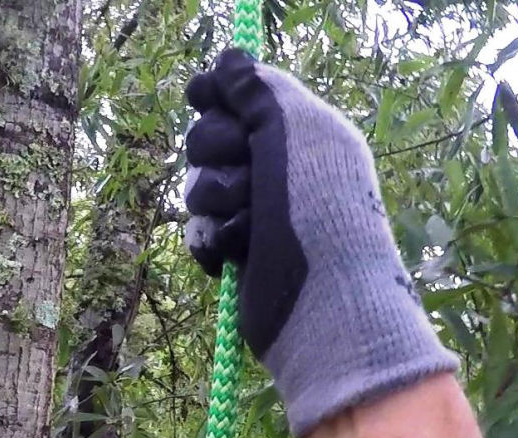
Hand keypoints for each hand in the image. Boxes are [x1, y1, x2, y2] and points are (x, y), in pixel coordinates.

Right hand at [182, 49, 458, 437]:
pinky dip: (211, 241)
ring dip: (216, 203)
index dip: (217, 99)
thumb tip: (227, 57)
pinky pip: (197, 231)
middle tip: (245, 172)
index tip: (202, 98)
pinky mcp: (237, 252)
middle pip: (207, 140)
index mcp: (301, 131)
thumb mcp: (293, 132)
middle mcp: (278, 168)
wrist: (320, 300)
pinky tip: (232, 253)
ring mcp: (256, 212)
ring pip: (197, 187)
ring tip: (246, 224)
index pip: (238, 98)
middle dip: (215, 156)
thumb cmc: (316, 208)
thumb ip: (257, 90)